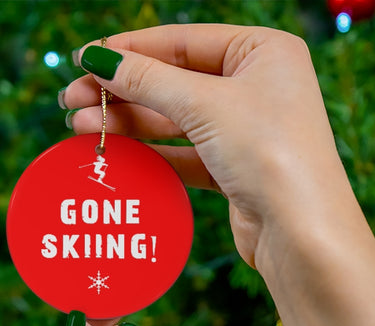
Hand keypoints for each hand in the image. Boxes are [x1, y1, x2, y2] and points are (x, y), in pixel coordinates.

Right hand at [62, 24, 374, 325]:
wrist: (302, 234)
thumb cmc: (270, 153)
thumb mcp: (205, 105)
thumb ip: (147, 80)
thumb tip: (97, 59)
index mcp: (263, 52)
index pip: (183, 41)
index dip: (130, 51)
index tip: (84, 61)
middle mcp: (258, 87)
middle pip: (175, 82)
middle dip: (122, 92)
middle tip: (72, 101)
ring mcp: (247, 131)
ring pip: (177, 121)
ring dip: (130, 124)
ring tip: (82, 127)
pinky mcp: (236, 170)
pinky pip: (186, 154)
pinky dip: (152, 154)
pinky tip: (116, 153)